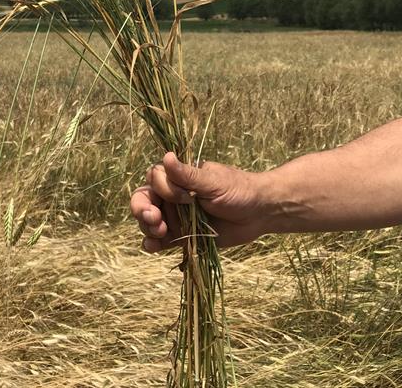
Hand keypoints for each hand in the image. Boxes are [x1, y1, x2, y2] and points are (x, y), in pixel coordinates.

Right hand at [130, 152, 270, 251]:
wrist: (259, 213)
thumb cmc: (238, 190)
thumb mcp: (213, 182)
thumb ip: (187, 175)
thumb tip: (167, 156)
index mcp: (178, 178)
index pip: (154, 180)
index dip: (164, 190)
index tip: (187, 197)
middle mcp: (172, 196)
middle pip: (143, 200)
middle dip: (142, 209)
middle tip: (154, 219)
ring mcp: (176, 217)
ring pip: (148, 221)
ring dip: (147, 227)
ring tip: (160, 232)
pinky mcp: (181, 236)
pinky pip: (160, 241)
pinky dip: (151, 243)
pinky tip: (152, 245)